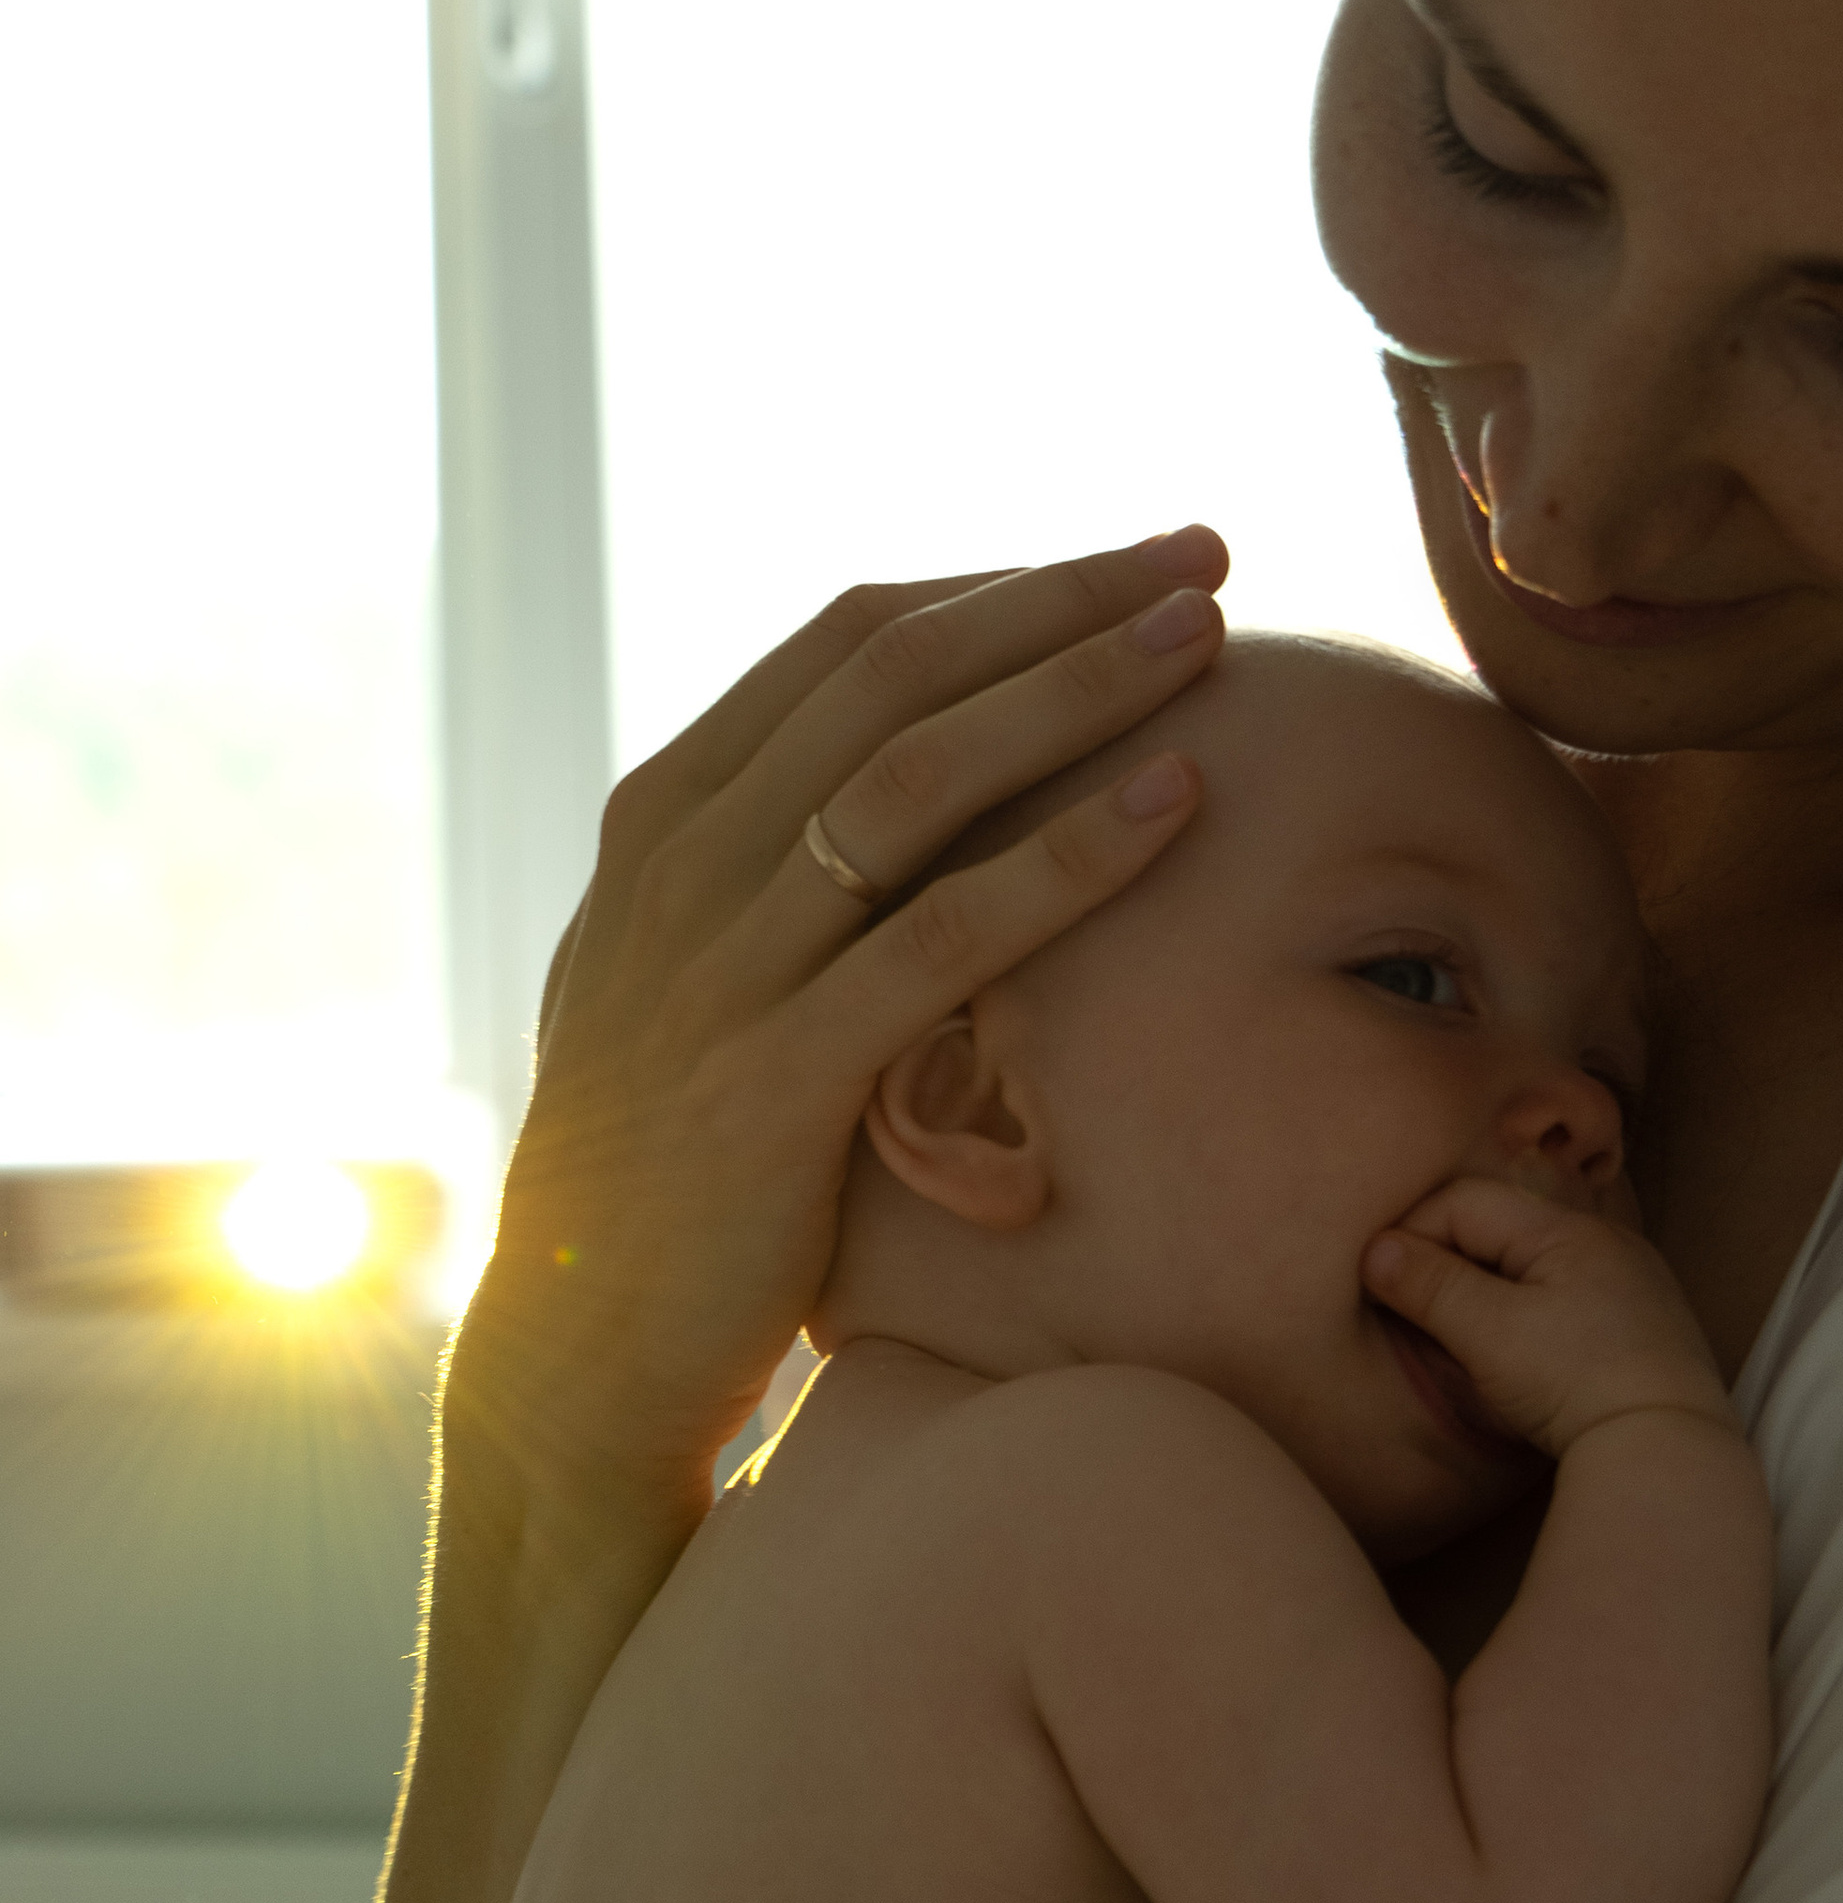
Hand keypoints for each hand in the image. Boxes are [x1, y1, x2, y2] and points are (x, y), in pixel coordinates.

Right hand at [456, 532, 1229, 1506]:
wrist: (574, 1350)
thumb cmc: (664, 1166)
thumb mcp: (679, 977)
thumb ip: (760, 871)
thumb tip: (877, 781)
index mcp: (666, 817)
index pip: (848, 640)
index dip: (1002, 586)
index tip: (1125, 561)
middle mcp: (683, 865)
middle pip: (897, 673)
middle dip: (1064, 598)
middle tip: (1207, 552)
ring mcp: (722, 967)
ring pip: (920, 774)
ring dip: (1080, 687)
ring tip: (1209, 636)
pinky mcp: (778, 1078)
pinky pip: (946, 936)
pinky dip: (1071, 854)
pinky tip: (1180, 798)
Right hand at [1362, 1178, 1734, 1462]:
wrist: (1669, 1449)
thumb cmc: (1580, 1385)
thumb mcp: (1491, 1334)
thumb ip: (1432, 1286)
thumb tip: (1377, 1251)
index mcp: (1567, 1228)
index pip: (1465, 1202)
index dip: (1411, 1234)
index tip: (1378, 1282)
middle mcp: (1606, 1241)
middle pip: (1501, 1226)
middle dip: (1447, 1256)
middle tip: (1410, 1304)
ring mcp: (1631, 1282)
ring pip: (1533, 1261)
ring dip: (1486, 1284)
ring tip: (1456, 1327)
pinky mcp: (1641, 1324)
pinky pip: (1566, 1293)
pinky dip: (1526, 1307)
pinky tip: (1517, 1347)